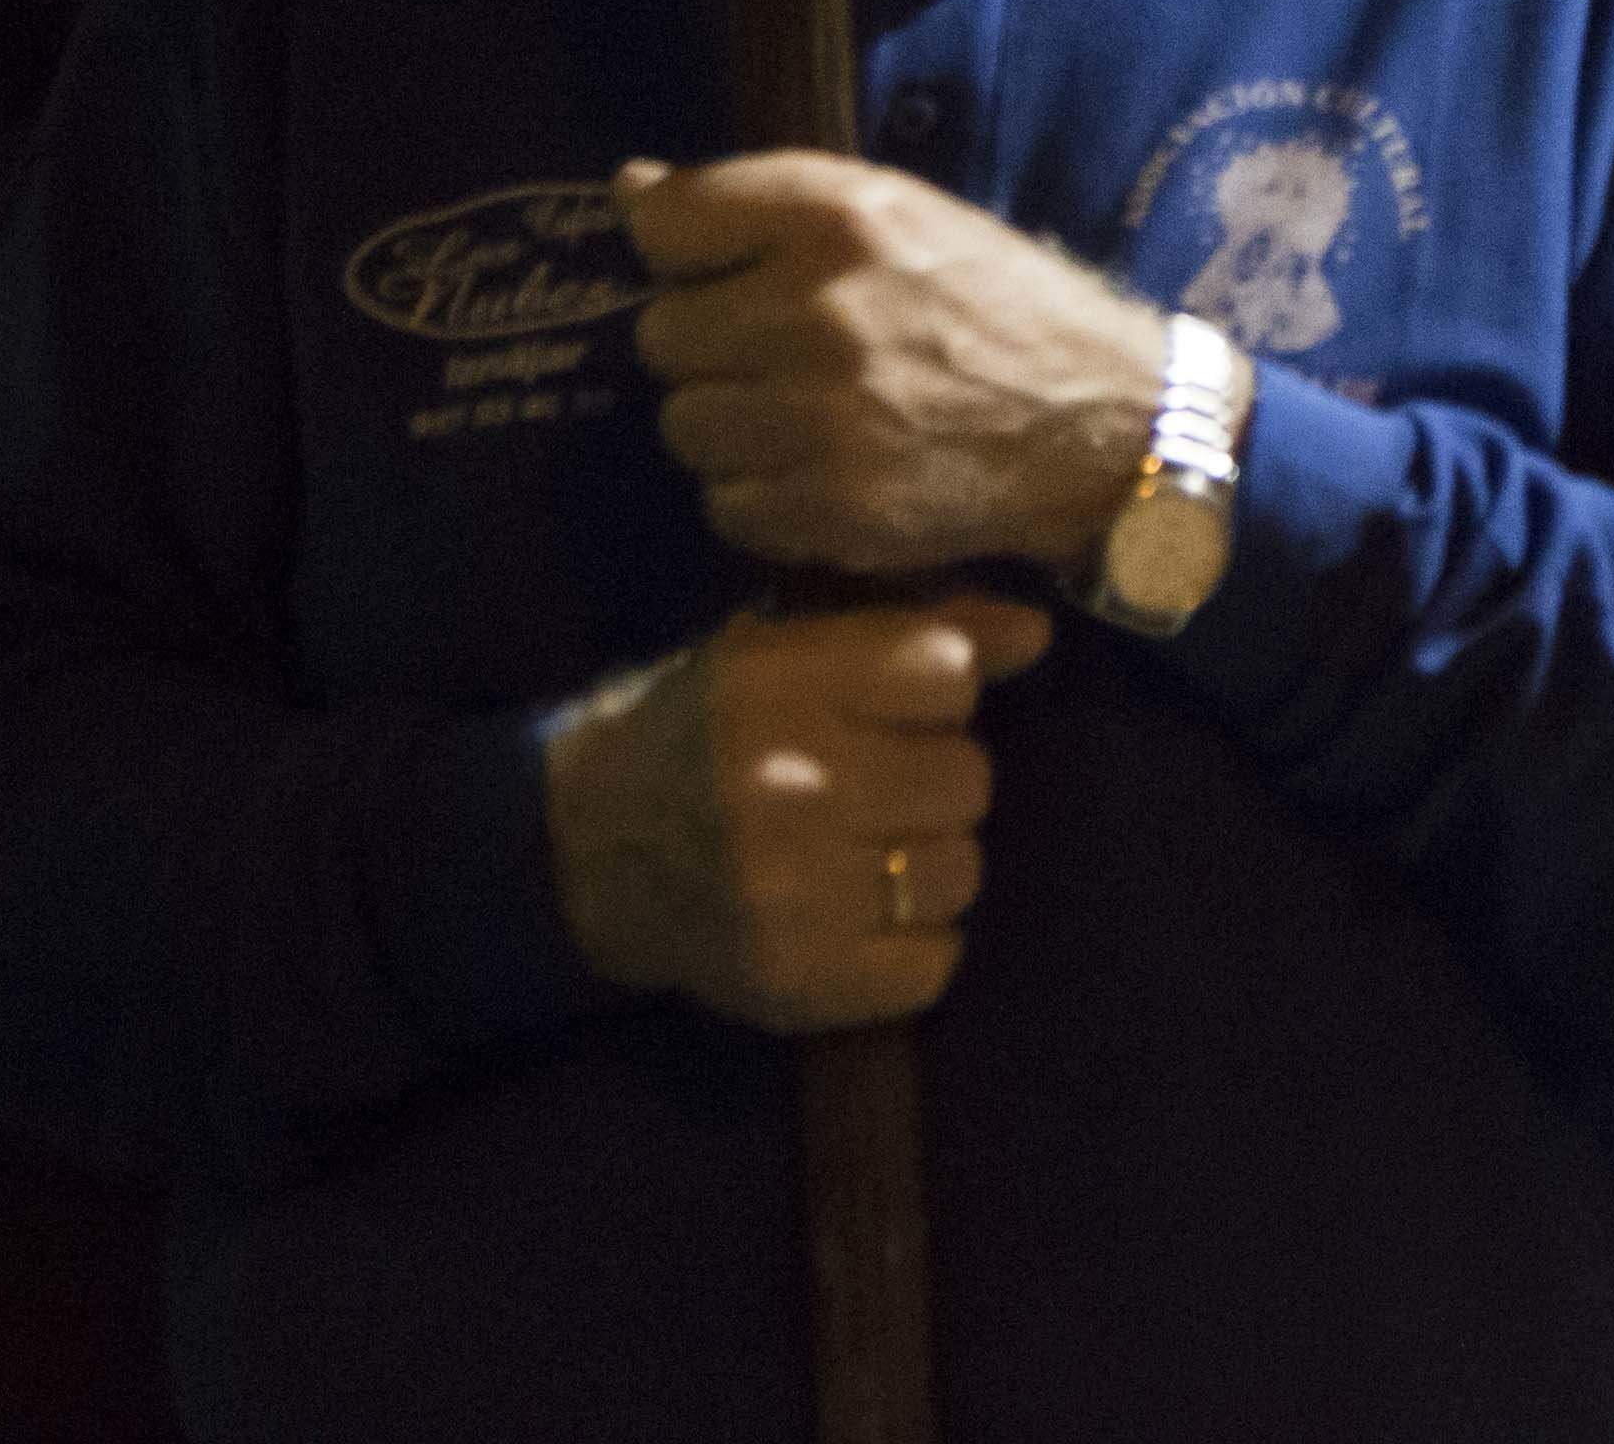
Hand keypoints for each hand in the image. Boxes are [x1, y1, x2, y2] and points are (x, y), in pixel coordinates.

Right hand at [542, 597, 1049, 1032]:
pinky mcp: (798, 983)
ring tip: (863, 856)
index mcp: (771, 684)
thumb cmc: (696, 733)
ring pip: (959, 870)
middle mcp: (784, 786)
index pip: (948, 674)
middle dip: (933, 780)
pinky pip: (933, 963)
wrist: (575, 857)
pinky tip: (857, 920)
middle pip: (967, 777)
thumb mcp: (779, 652)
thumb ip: (917, 632)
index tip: (891, 711)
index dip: (935, 694)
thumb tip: (1038, 635)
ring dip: (928, 864)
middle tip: (873, 791)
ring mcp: (793, 894)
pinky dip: (910, 946)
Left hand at [623, 153, 1180, 573]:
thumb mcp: (902, 214)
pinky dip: (761, 495)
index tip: (718, 270)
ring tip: (800, 416)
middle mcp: (821, 309)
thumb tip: (628, 187)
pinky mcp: (833, 507)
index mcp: (841, 217)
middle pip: (663, 335)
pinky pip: (725, 503)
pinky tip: (820, 470)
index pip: (668, 223)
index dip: (682, 252)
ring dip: (729, 426)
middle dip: (710, 346)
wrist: (1105, 424)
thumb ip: (767, 200)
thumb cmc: (998, 305)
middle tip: (775, 352)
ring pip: (685, 425)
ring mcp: (822, 417)